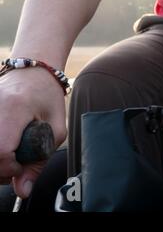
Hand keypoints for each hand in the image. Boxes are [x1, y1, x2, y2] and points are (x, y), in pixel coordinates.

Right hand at [0, 69, 66, 197]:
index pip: (2, 151)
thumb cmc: (47, 97)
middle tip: (15, 166)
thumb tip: (22, 191)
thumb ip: (40, 161)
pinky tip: (4, 148)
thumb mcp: (56, 128)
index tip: (22, 167)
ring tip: (10, 156)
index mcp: (14, 108)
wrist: (32, 72)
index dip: (11, 168)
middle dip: (0, 170)